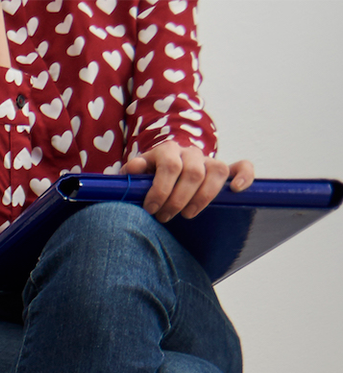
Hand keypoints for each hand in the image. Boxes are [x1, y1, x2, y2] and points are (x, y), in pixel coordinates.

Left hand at [125, 142, 254, 222]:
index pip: (170, 167)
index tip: (150, 209)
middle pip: (193, 173)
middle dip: (177, 200)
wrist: (162, 172)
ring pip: (217, 171)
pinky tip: (236, 190)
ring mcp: (209, 161)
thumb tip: (134, 168)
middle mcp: (191, 153)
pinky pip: (242, 167)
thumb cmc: (147, 178)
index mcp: (168, 150)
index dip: (161, 190)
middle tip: (164, 217)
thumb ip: (132, 171)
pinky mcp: (225, 170)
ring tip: (188, 215)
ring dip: (203, 197)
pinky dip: (244, 176)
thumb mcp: (135, 175)